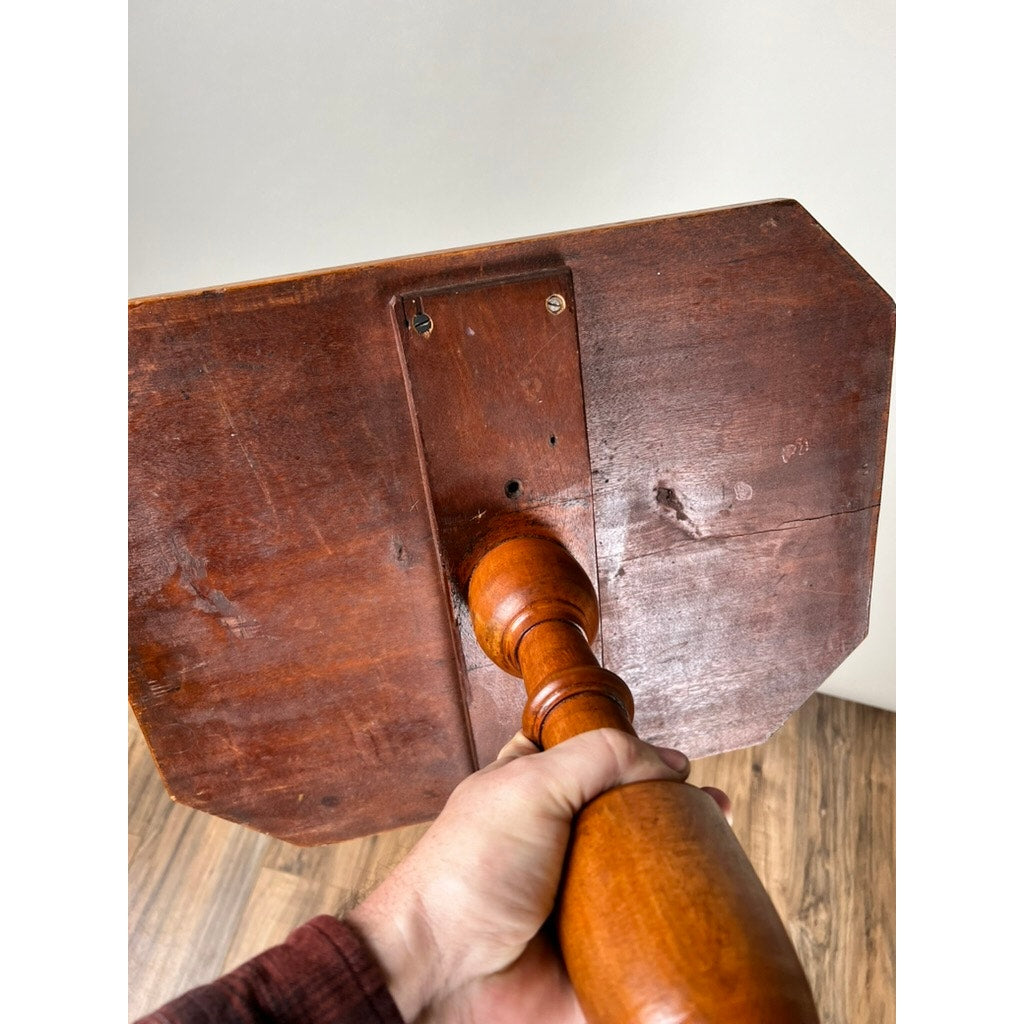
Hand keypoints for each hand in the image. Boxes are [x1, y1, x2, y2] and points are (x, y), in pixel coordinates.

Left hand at [346, 728, 729, 1022]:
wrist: (444, 974)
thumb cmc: (469, 870)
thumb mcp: (530, 783)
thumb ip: (599, 757)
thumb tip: (671, 762)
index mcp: (534, 792)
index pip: (589, 759)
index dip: (632, 755)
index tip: (677, 761)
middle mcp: (559, 843)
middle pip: (629, 817)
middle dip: (672, 811)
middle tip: (713, 809)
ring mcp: (578, 901)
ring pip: (647, 879)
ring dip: (687, 870)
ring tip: (725, 856)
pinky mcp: (596, 956)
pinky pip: (648, 945)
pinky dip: (679, 936)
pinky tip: (715, 916)